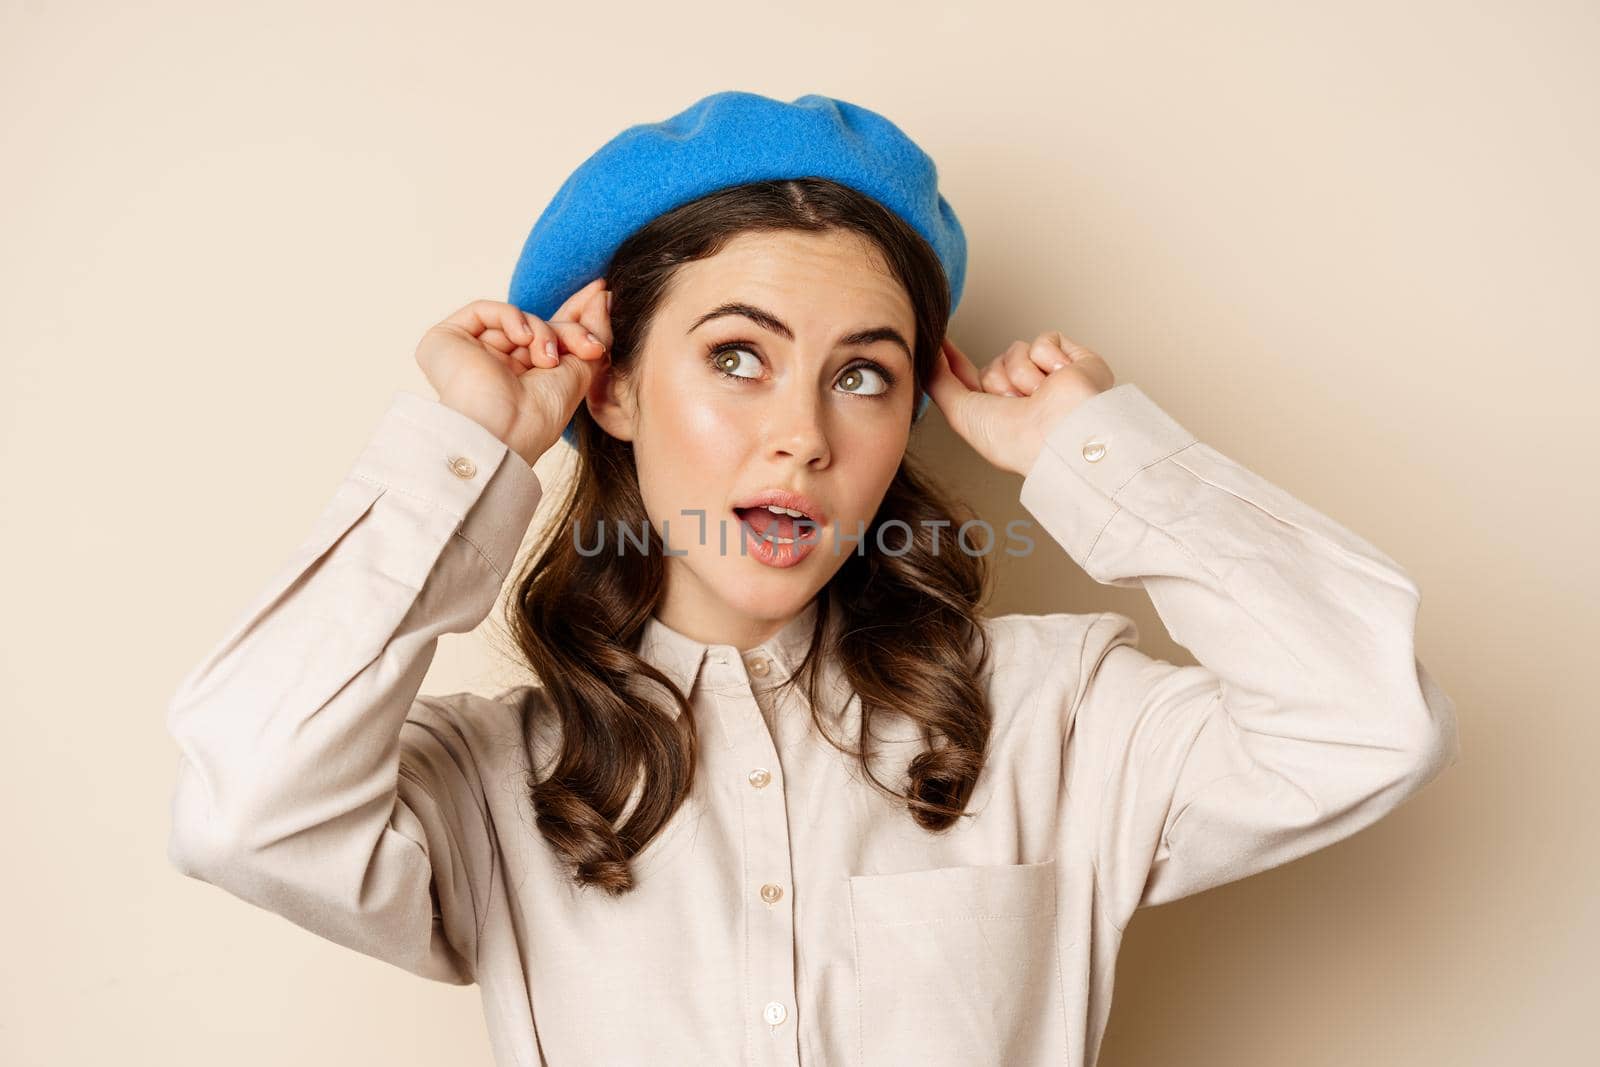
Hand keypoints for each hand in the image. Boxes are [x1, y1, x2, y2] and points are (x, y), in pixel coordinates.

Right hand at [413, 277, 613, 466]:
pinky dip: (512, 317)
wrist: (501, 432)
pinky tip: (523, 339)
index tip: (601, 292)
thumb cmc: (539, 416)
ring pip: (517, 319)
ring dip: (543, 332)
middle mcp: (495, 366)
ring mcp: (470, 352)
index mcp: (523, 379)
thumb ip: (592, 332)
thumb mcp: (581, 371)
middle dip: (568, 330)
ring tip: (549, 359)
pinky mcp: (447, 340)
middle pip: (538, 326)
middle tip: (590, 346)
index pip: (549, 337)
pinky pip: (486, 311)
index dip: (575, 315)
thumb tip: (602, 298)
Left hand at [927, 330, 1116, 475]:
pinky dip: (1046, 361)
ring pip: (1016, 351)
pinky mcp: (1070, 358)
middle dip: (998, 380)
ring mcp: (1049, 377)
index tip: (939, 340)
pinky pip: (1043, 341)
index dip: (956, 362)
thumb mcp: (961, 414)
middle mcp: (1025, 396)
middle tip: (1017, 404)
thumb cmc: (1014, 439)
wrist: (1061, 434)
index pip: (973, 379)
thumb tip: (928, 352)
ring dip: (1021, 375)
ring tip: (1040, 396)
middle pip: (994, 363)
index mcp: (1001, 413)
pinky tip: (1059, 380)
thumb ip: (939, 382)